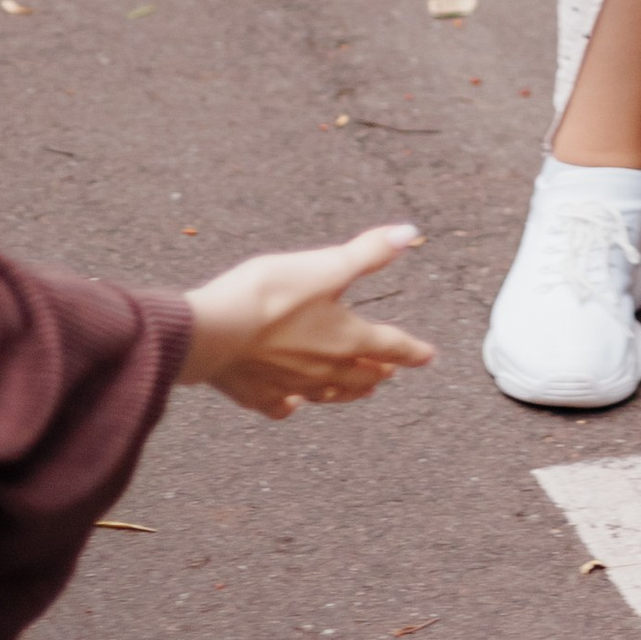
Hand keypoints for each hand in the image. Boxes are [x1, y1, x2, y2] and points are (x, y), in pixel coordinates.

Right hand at [180, 224, 436, 419]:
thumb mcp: (326, 264)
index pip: (391, 346)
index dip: (413, 350)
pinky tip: (292, 404)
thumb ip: (368, 252)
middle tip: (390, 372)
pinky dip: (292, 405)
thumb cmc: (269, 296)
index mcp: (347, 339)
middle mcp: (325, 369)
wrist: (211, 331)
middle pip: (362, 375)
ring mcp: (290, 385)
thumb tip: (409, 234)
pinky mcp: (256, 394)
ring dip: (349, 392)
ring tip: (360, 391)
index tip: (429, 357)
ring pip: (330, 394)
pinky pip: (282, 406)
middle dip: (379, 372)